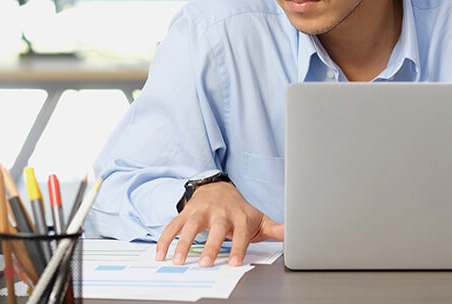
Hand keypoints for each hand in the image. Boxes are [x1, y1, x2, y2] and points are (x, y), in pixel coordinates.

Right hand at [155, 181, 283, 266]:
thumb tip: (290, 234)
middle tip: (206, 264)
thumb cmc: (239, 209)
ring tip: (177, 261)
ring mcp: (201, 211)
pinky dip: (165, 239)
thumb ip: (273, 229)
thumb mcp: (257, 218)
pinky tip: (160, 254)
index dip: (238, 248)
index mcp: (239, 217)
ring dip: (183, 243)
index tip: (234, 264)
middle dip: (210, 245)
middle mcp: (219, 213)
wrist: (219, 188)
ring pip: (191, 225)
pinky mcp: (186, 212)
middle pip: (215, 228)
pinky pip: (173, 225)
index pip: (240, 233)